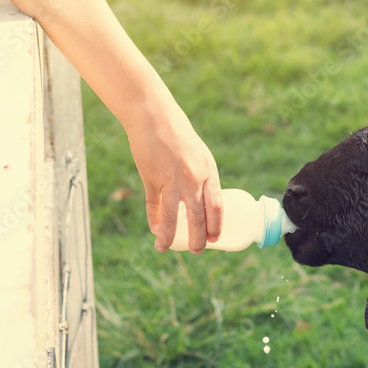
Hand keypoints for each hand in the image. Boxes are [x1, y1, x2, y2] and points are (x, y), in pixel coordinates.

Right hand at [127, 112, 223, 252]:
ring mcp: (170, 179)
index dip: (216, 226)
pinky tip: (154, 230)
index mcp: (208, 172)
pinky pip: (152, 205)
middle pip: (197, 217)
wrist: (154, 116)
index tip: (215, 239)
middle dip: (197, 239)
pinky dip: (153, 220)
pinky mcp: (150, 178)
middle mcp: (191, 178)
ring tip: (164, 248)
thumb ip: (203, 179)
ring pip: (171, 217)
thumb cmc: (179, 136)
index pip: (217, 206)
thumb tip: (204, 204)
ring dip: (168, 237)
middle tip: (196, 251)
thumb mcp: (200, 156)